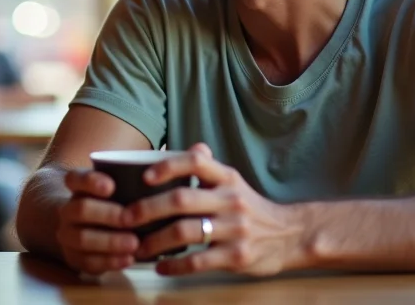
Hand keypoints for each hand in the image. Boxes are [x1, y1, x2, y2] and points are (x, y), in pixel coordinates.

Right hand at [56, 169, 140, 274]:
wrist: (86, 231)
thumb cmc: (112, 205)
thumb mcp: (116, 189)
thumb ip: (129, 183)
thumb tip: (163, 178)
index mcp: (77, 189)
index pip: (75, 179)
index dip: (90, 181)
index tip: (111, 186)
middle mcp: (68, 210)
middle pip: (80, 209)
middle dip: (107, 214)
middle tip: (130, 219)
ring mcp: (68, 236)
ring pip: (82, 238)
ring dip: (110, 241)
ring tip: (134, 243)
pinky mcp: (75, 258)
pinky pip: (89, 262)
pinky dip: (110, 261)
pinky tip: (129, 259)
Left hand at [119, 143, 307, 276]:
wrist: (290, 236)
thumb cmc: (250, 207)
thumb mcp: (234, 183)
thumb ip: (210, 168)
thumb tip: (193, 147)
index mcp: (226, 178)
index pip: (195, 162)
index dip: (168, 166)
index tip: (144, 176)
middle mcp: (230, 200)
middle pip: (181, 199)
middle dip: (147, 209)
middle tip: (124, 218)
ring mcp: (234, 229)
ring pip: (185, 232)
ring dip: (155, 241)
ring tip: (137, 248)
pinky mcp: (236, 256)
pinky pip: (198, 262)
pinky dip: (174, 266)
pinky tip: (160, 267)